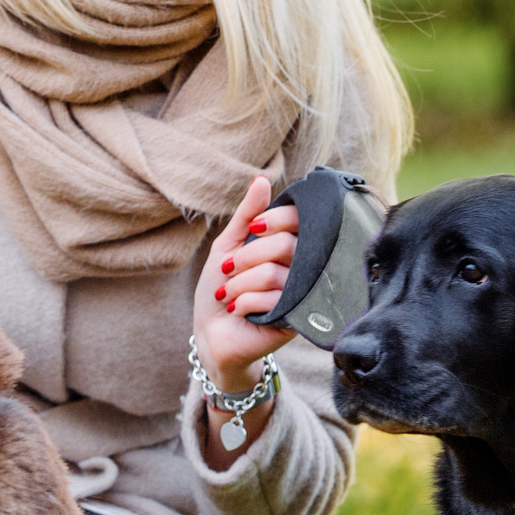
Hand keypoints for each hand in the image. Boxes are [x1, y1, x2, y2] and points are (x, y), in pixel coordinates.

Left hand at [194, 175, 297, 392]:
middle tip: (228, 271)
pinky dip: (244, 303)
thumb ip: (246, 215)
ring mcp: (301, 296)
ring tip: (229, 295)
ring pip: (273, 274)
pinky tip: (238, 311)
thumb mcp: (227, 246)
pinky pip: (271, 300)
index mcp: (289, 248)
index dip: (273, 220)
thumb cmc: (220, 289)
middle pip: (286, 245)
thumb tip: (262, 180)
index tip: (251, 230)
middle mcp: (302, 270)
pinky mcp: (295, 321)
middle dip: (246, 257)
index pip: (298, 220)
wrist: (213, 334)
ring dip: (239, 284)